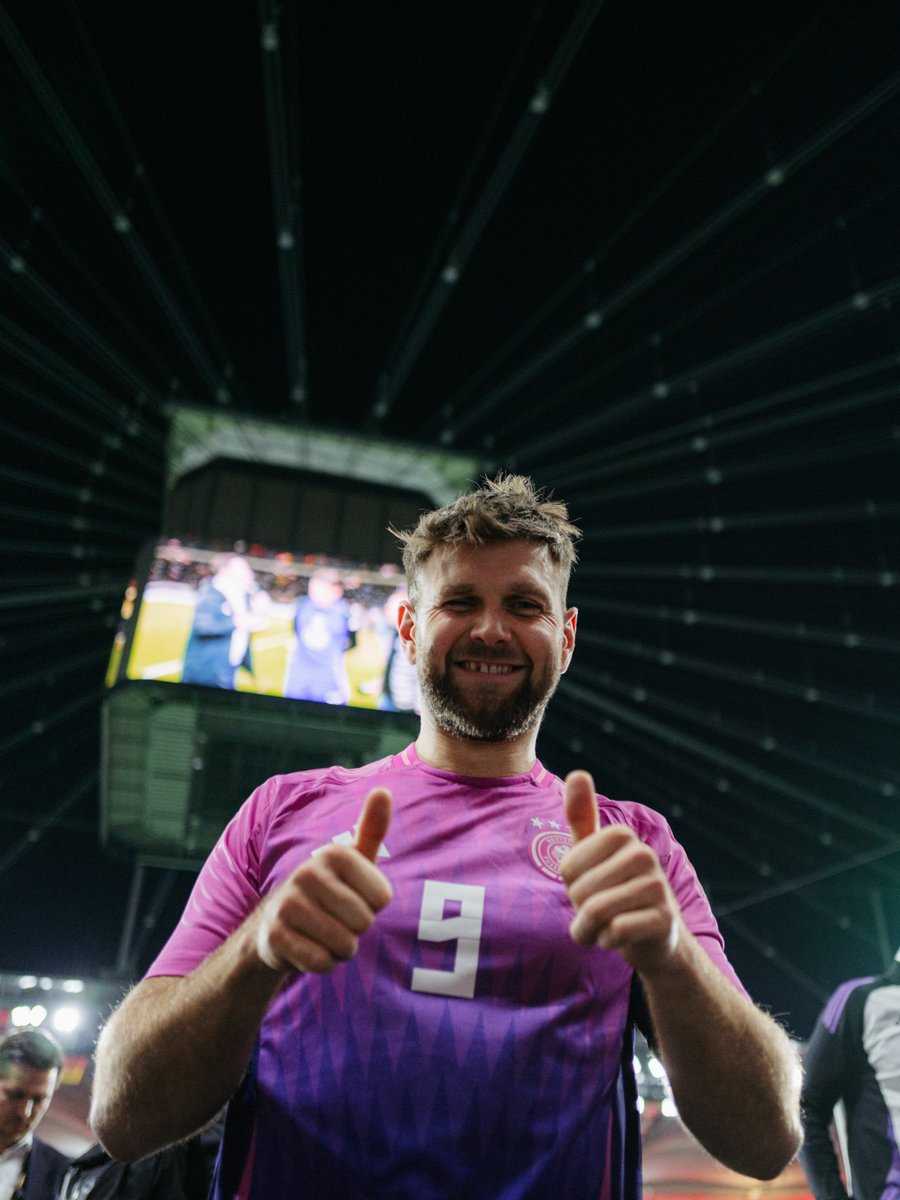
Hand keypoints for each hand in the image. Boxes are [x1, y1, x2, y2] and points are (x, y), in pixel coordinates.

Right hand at [255, 787, 392, 973]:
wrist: (275, 924)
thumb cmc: (329, 889)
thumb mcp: (352, 860)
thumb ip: (371, 828)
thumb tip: (383, 790)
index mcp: (334, 854)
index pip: (383, 898)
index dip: (373, 906)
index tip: (353, 897)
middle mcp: (308, 874)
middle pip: (364, 922)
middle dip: (356, 930)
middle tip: (336, 918)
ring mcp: (288, 905)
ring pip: (345, 945)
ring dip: (340, 948)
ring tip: (322, 932)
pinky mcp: (275, 937)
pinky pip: (321, 962)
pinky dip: (322, 963)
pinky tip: (307, 948)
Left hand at [560, 770, 679, 973]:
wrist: (653, 937)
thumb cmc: (614, 889)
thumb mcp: (593, 853)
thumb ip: (582, 816)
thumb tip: (578, 772)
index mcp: (622, 836)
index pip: (568, 867)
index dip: (571, 886)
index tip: (590, 886)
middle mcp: (644, 855)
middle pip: (581, 891)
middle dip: (580, 911)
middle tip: (598, 911)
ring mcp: (658, 887)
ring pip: (596, 912)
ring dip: (590, 930)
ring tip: (603, 927)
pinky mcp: (665, 919)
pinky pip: (615, 932)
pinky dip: (607, 942)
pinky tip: (619, 939)